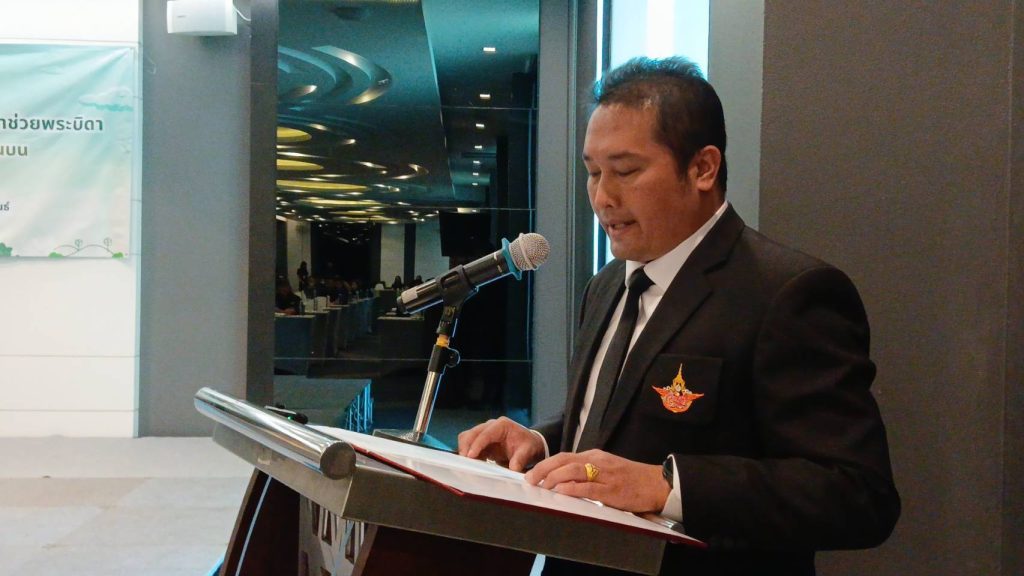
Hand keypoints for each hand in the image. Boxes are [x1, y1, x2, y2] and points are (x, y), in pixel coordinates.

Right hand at [457, 416, 545, 471]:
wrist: (530, 444)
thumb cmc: (529, 445)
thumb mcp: (528, 451)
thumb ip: (520, 459)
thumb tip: (513, 469)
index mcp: (502, 425)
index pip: (485, 433)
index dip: (477, 444)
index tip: (470, 456)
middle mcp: (491, 426)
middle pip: (472, 433)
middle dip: (466, 446)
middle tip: (465, 462)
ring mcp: (485, 433)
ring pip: (467, 437)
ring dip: (465, 450)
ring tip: (468, 464)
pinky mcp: (482, 442)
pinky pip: (469, 446)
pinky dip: (468, 454)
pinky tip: (472, 464)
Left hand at [524, 450, 669, 513]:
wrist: (657, 484)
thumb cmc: (632, 479)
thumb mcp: (607, 469)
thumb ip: (588, 472)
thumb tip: (564, 481)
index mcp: (595, 456)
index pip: (564, 456)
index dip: (545, 464)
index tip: (531, 472)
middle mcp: (597, 461)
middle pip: (564, 460)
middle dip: (543, 469)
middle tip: (529, 479)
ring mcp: (604, 475)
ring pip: (573, 470)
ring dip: (553, 478)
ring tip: (541, 486)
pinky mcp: (611, 490)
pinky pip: (588, 487)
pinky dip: (572, 489)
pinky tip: (561, 492)